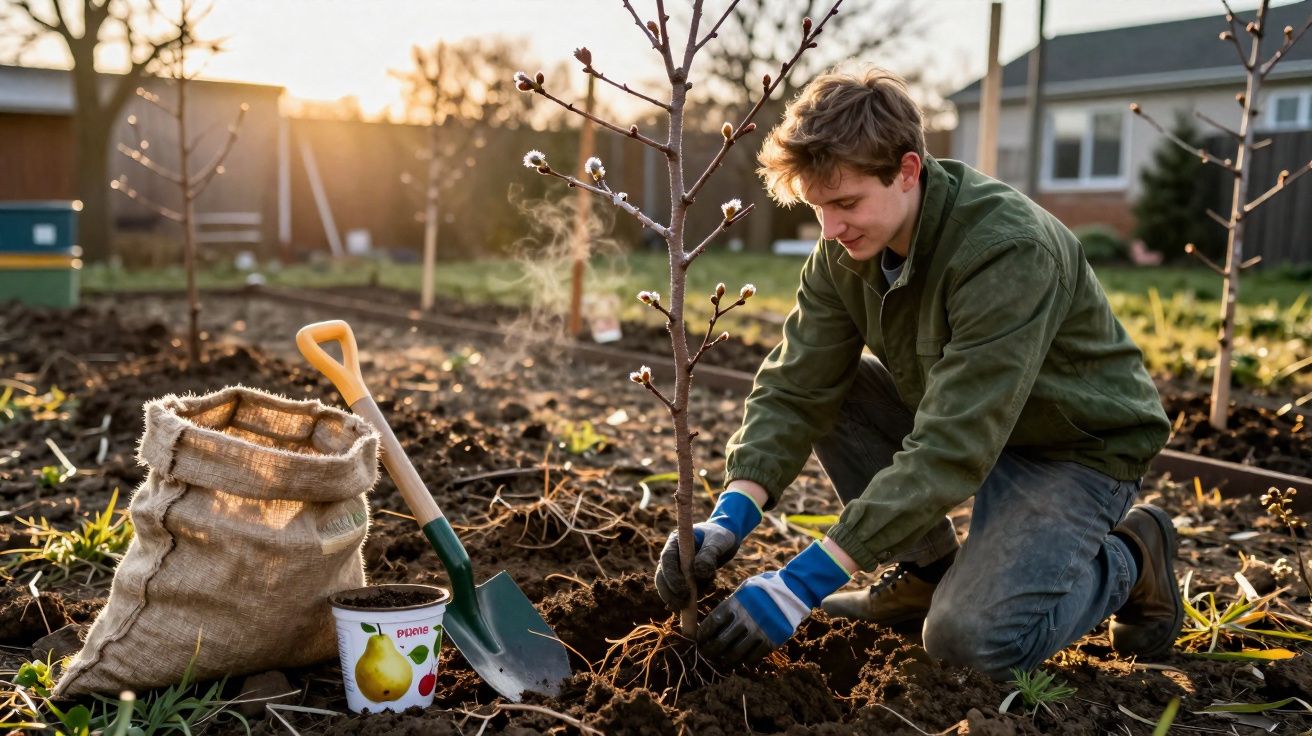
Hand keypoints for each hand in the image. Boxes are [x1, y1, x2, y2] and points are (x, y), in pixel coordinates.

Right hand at [654, 489, 761, 609]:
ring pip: (669, 586)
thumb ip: (709, 555)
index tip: (683, 590)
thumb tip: (698, 573)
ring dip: (677, 597)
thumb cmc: (722, 535)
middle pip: (662, 576)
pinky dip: (691, 596)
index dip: (671, 576)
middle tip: (682, 604)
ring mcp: (678, 567)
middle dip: (670, 592)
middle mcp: (673, 555)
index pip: (666, 559)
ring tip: (692, 604)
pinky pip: (682, 591)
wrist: (727, 539)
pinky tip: (705, 591)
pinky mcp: (685, 578)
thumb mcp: (718, 541)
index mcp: (676, 542)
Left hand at [698, 541, 850, 666]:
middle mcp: (746, 618)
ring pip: (736, 652)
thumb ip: (732, 603)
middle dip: (710, 650)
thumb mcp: (746, 588)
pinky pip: (754, 657)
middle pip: (721, 640)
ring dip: (726, 659)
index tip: (698, 640)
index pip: (713, 622)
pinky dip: (745, 661)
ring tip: (722, 661)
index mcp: (736, 602)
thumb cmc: (767, 587)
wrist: (795, 589)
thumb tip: (714, 621)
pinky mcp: (772, 640)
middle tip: (706, 654)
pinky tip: (741, 661)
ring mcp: (759, 630)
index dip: (704, 634)